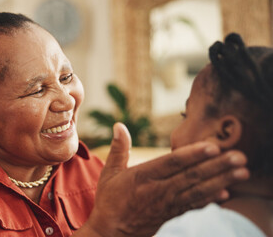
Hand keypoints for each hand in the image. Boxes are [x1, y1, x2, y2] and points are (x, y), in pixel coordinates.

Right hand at [85, 123, 248, 236]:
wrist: (111, 232)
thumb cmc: (110, 200)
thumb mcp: (110, 173)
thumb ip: (118, 149)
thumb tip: (119, 125)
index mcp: (142, 176)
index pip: (171, 163)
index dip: (193, 155)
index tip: (213, 147)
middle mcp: (158, 190)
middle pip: (191, 176)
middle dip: (217, 166)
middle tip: (239, 157)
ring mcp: (166, 204)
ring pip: (198, 191)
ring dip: (222, 180)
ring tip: (241, 172)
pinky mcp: (171, 215)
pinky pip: (194, 206)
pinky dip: (211, 199)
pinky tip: (226, 192)